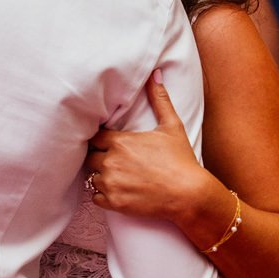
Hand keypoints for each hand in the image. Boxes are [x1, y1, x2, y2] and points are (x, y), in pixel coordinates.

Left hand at [85, 74, 211, 222]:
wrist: (189, 194)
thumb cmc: (181, 160)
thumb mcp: (172, 126)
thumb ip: (159, 99)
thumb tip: (155, 74)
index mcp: (120, 141)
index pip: (94, 136)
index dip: (99, 139)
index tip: (107, 142)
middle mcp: (111, 161)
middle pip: (89, 156)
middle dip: (98, 157)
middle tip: (112, 160)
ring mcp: (111, 183)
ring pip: (91, 177)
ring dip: (100, 176)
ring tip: (116, 176)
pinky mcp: (114, 203)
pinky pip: (95, 198)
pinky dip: (103, 196)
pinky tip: (117, 191)